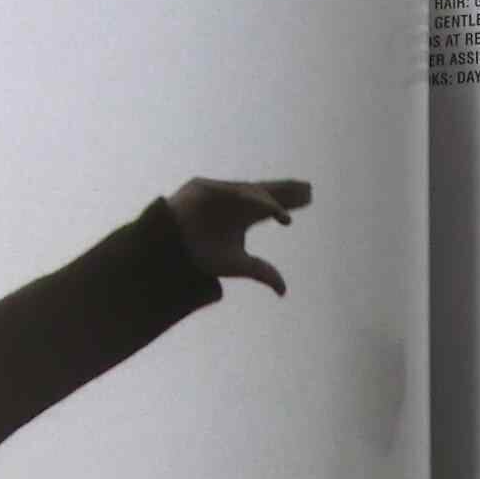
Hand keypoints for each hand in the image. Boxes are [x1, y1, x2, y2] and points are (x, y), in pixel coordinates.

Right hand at [163, 177, 313, 292]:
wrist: (170, 255)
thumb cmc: (200, 257)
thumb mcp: (238, 265)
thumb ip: (262, 272)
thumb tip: (283, 290)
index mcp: (242, 216)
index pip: (270, 206)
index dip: (288, 201)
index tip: (309, 197)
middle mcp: (233, 202)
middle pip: (264, 193)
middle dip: (285, 190)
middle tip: (308, 189)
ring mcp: (218, 193)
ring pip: (250, 190)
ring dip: (273, 195)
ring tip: (296, 197)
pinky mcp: (203, 188)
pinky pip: (231, 191)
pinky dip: (250, 198)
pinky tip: (270, 206)